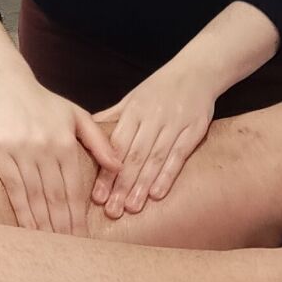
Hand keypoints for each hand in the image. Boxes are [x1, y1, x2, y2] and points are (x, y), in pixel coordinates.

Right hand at [0, 70, 120, 235]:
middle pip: (55, 196)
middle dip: (63, 226)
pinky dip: (20, 210)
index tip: (84, 237)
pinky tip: (27, 227)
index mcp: (66, 142)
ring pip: (34, 195)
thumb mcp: (77, 116)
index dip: (78, 215)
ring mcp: (21, 151)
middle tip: (69, 250)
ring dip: (42, 223)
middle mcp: (45, 148)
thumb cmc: (44, 103)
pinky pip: (12, 187)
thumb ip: (99, 142)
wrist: (6, 84)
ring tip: (49, 246)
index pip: (74, 187)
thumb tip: (119, 166)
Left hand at [92, 59, 218, 218]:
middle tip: (112, 210)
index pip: (116, 146)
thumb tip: (84, 136)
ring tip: (131, 207)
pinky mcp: (195, 129)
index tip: (97, 196)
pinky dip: (168, 175)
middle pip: (134, 156)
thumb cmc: (160, 89)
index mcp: (134, 110)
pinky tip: (157, 194)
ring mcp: (174, 123)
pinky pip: (179, 155)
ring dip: (142, 185)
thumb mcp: (133, 98)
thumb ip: (112, 119)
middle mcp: (152, 116)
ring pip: (155, 158)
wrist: (197, 71)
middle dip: (121, 185)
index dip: (106, 172)